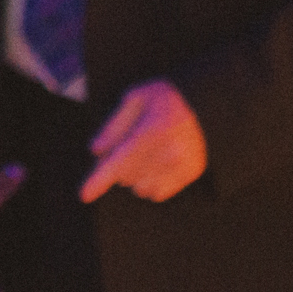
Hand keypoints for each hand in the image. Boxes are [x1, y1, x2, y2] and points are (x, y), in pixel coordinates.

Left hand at [81, 80, 206, 202]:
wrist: (207, 101)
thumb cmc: (166, 96)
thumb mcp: (135, 98)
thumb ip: (114, 125)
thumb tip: (96, 151)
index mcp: (153, 131)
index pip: (119, 161)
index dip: (99, 180)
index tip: (84, 195)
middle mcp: (169, 152)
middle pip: (125, 176)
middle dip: (117, 165)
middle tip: (125, 146)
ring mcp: (182, 165)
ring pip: (140, 188)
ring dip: (134, 177)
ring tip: (143, 154)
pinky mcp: (191, 173)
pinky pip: (158, 193)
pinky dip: (150, 184)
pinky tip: (156, 165)